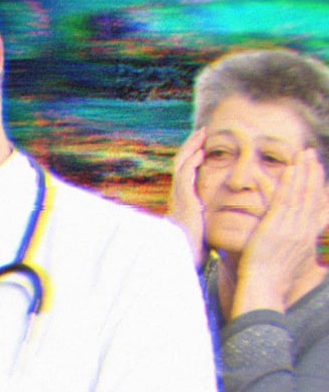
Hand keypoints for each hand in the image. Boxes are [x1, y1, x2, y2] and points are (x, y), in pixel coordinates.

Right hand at [168, 128, 207, 267]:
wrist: (184, 260)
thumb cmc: (194, 250)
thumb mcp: (200, 230)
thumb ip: (203, 220)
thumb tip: (213, 219)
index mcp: (182, 200)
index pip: (184, 172)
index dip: (192, 157)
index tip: (203, 146)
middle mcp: (177, 195)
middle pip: (180, 163)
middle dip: (191, 146)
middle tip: (202, 131)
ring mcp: (178, 197)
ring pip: (181, 164)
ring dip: (191, 147)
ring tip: (202, 134)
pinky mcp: (183, 200)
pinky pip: (185, 175)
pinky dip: (193, 162)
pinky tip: (202, 152)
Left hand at [233, 149, 327, 315]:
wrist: (265, 287)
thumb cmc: (273, 279)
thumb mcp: (295, 263)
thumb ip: (300, 248)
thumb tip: (306, 245)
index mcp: (310, 239)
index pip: (318, 207)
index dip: (319, 188)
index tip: (318, 173)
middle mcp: (305, 231)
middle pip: (313, 196)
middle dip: (314, 174)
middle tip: (313, 155)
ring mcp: (292, 228)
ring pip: (301, 194)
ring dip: (304, 172)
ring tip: (304, 155)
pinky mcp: (277, 227)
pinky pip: (285, 200)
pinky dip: (289, 183)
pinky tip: (291, 169)